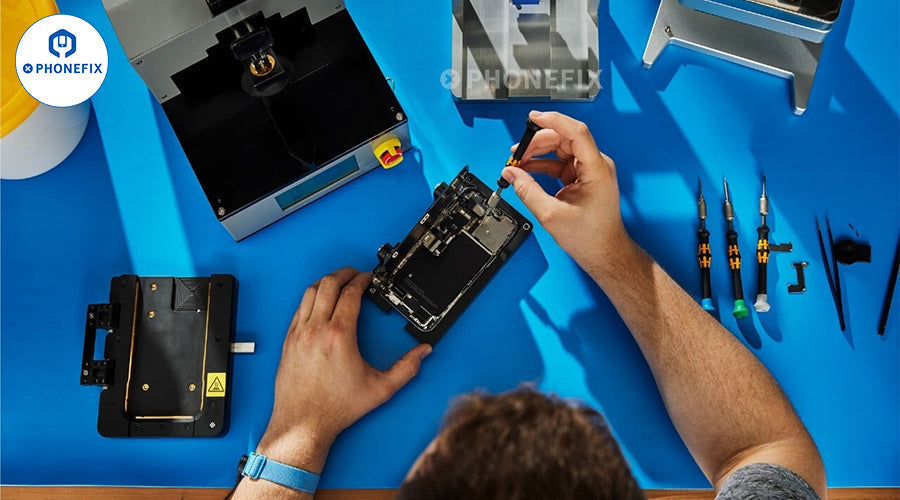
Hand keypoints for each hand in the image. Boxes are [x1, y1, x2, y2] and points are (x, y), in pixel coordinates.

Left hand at [256, 268, 431, 471]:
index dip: (362, 280)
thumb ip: (406, 368)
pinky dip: (310, 299)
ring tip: (337, 282)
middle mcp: (316, 329)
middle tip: (354, 274)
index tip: (368, 279)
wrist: (303, 423)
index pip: (350, 293)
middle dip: (343, 274)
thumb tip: (423, 353)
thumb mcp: (380, 389)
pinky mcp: (288, 341)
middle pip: (328, 284)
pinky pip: (298, 309)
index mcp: (339, 335)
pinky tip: (318, 303)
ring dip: (325, 282)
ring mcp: (299, 334)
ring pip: (309, 293)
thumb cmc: (336, 408)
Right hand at [502, 110, 630, 278]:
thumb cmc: (590, 237)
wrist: (604, 252)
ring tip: (517, 162)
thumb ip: (528, 191)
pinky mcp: (583, 178)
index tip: (533, 118)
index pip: (576, 132)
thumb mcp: (551, 215)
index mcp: (596, 169)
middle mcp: (596, 165)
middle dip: (538, 142)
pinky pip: (561, 163)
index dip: (554, 121)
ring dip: (538, 153)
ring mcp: (590, 170)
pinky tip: (527, 170)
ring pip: (561, 149)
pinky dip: (543, 165)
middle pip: (565, 139)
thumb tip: (511, 174)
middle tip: (516, 152)